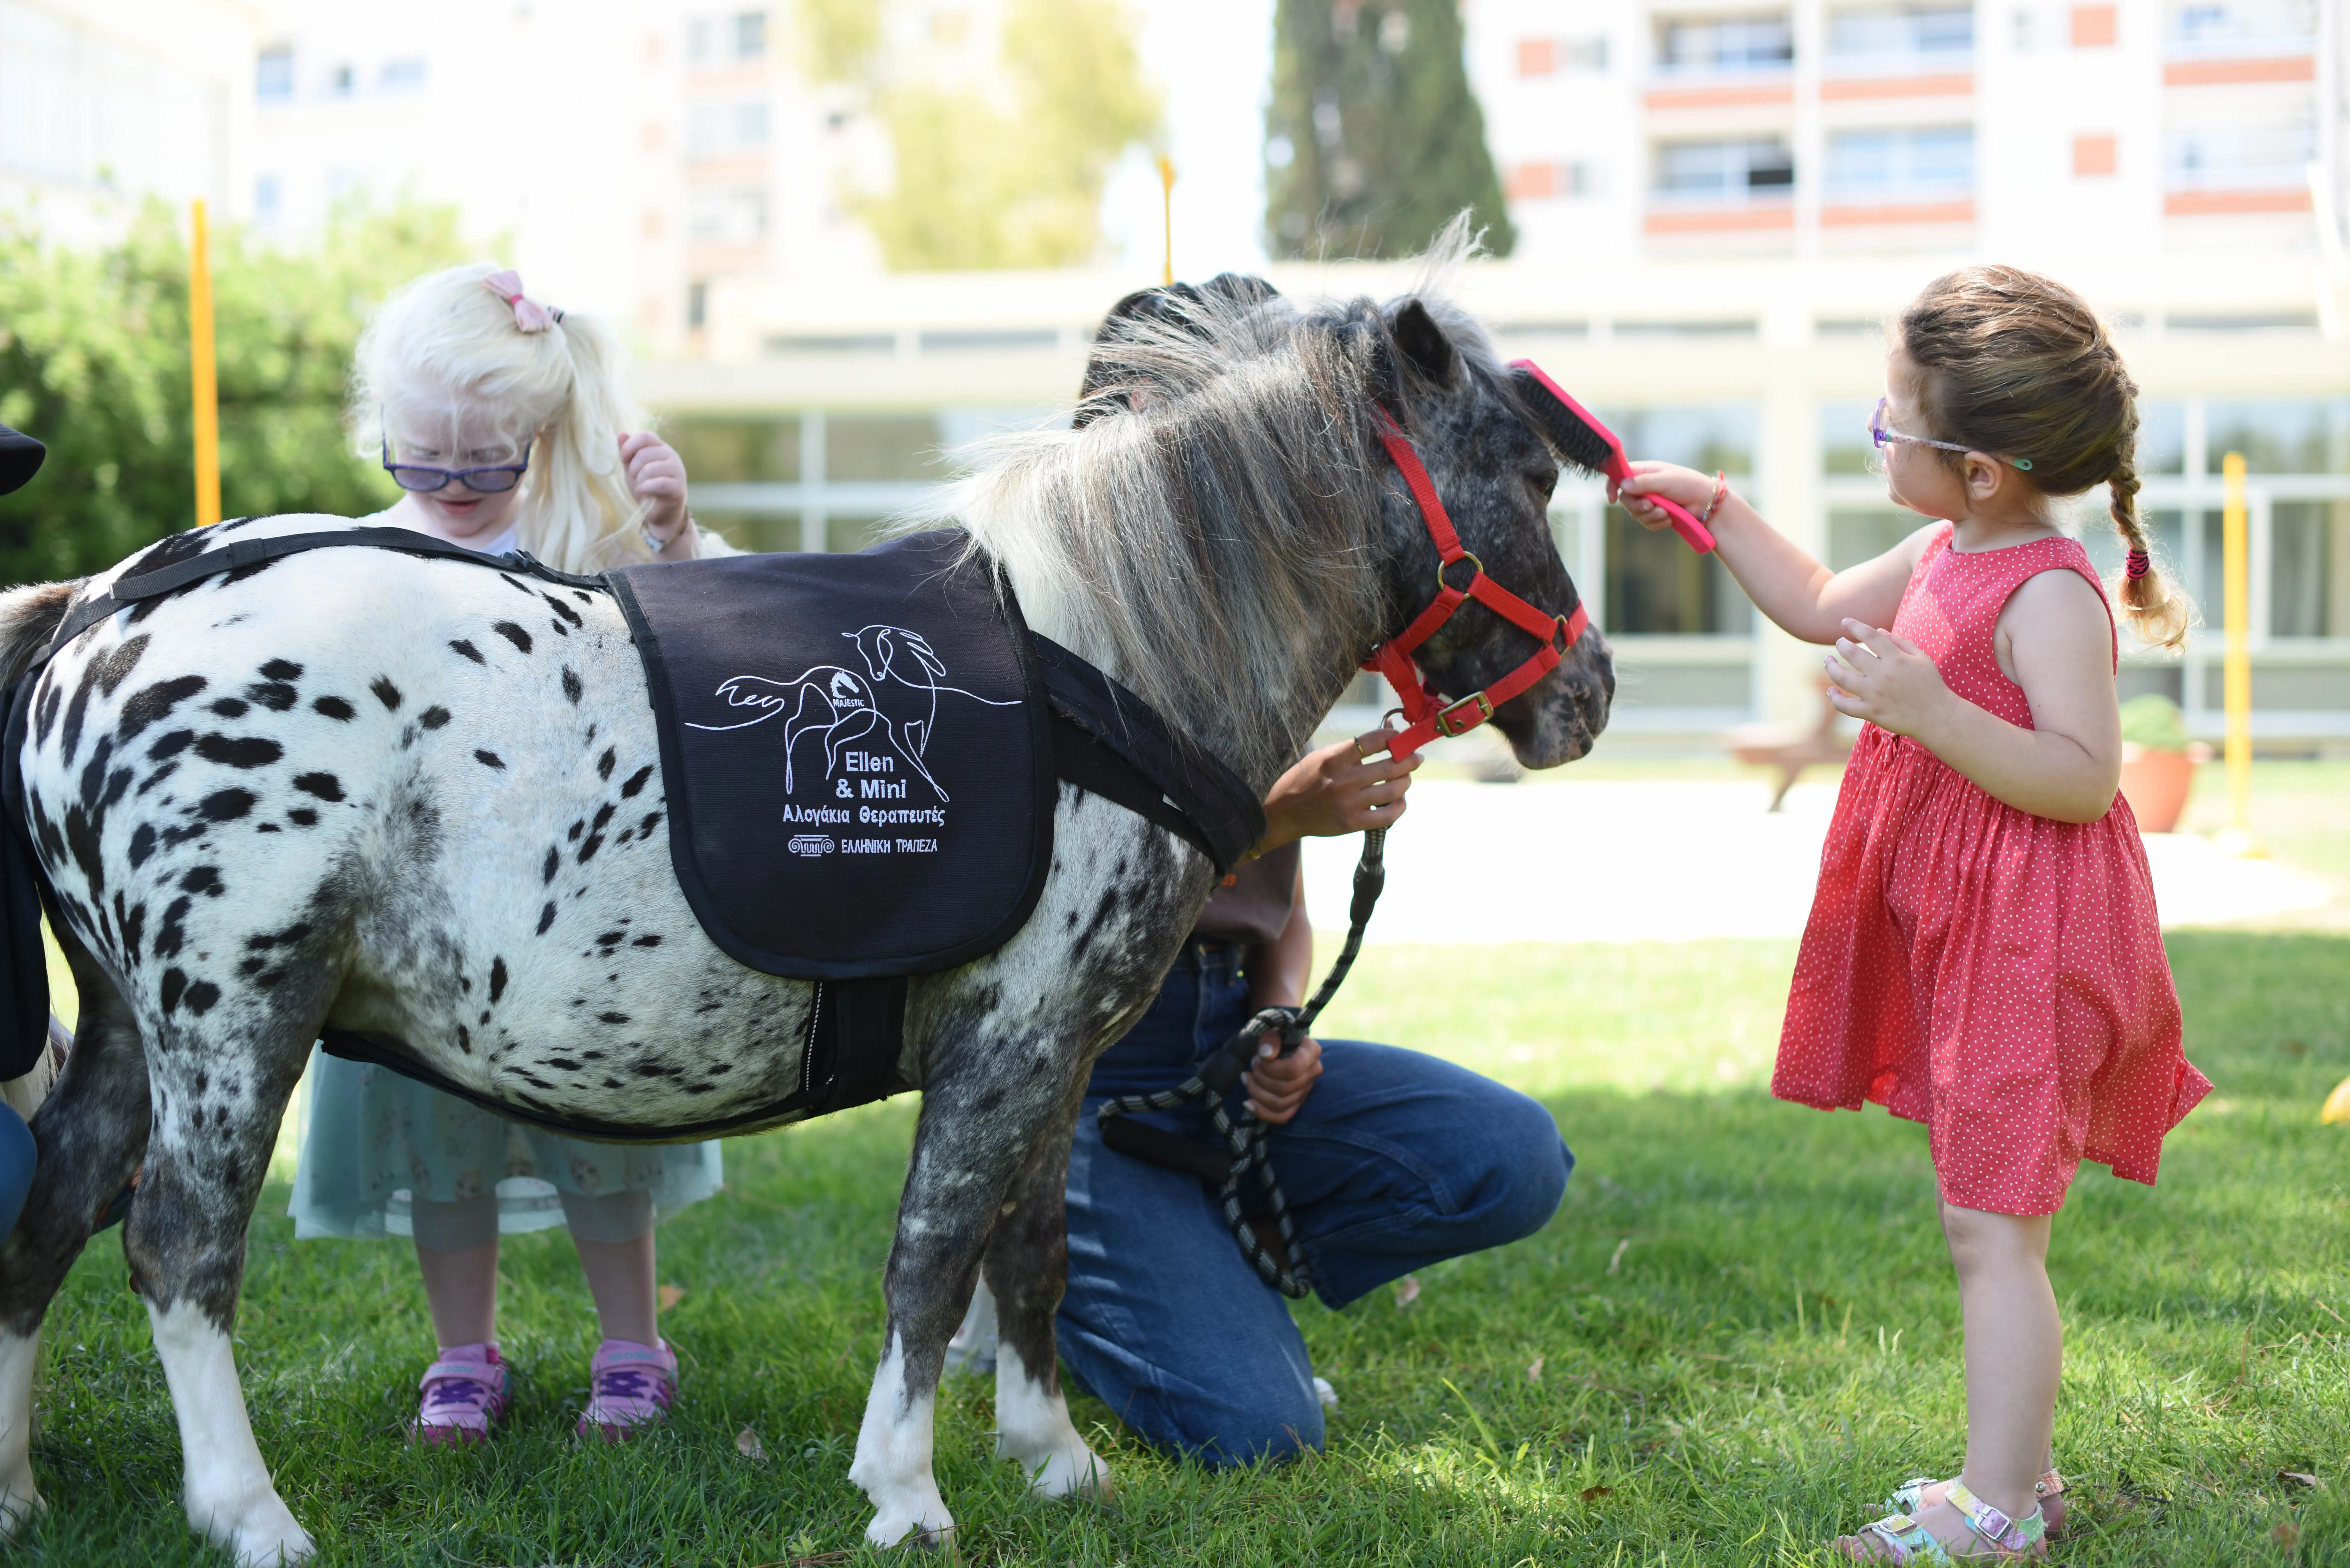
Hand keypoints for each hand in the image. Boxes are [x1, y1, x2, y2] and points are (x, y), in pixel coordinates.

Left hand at [620, 432, 688, 542]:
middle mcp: (672, 456)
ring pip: (650, 468)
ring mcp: (678, 471)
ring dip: (639, 479)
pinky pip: (659, 483)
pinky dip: (645, 488)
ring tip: (641, 486)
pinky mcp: (679, 487)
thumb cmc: (647, 487)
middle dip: (633, 467)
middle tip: (634, 478)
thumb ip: (628, 452)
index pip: (646, 436)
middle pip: (645, 453)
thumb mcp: (633, 468)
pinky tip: (641, 492)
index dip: (631, 446)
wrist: (661, 511)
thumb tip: (621, 433)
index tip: (624, 459)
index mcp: (661, 448)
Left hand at [1244, 1034, 1321, 1123]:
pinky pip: (1282, 1117)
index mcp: (1312, 1051)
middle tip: (1252, 1065)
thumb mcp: (1271, 1030)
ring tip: (1247, 1077)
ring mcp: (1306, 1090)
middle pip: (1284, 1088)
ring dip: (1257, 1092)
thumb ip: (1270, 1038)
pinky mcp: (1297, 1103)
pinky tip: (1247, 1103)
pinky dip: (1262, 1112)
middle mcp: (1313, 1072)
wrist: (1277, 1043)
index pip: (1293, 1068)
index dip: (1271, 1067)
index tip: (1259, 1056)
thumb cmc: (1274, 1036)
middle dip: (1260, 1078)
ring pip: (1280, 1104)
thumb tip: (1266, 1053)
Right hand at [1255, 727, 1419, 853]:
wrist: (1284, 813)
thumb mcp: (1323, 755)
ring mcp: (1349, 803)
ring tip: (1405, 777)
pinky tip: (1399, 799)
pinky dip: (1400, 805)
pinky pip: (1388, 815)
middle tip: (1417, 758)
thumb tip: (1388, 732)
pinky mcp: (1352, 823)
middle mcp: (1343, 780)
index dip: (1394, 737)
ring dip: (1406, 781)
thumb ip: (1353, 748)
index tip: (1401, 738)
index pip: (1374, 741)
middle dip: (1410, 759)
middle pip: (1391, 766)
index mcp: (1334, 758)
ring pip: (1393, 790)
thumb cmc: (1305, 779)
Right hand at [1615, 461, 1714, 532]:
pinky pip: (1646, 522)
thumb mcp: (1665, 480)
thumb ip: (1643, 482)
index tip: (1611, 499)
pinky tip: (1669, 519)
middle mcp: (1645, 486)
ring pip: (1635, 513)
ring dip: (1649, 515)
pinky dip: (1657, 522)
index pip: (1620, 476)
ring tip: (1665, 513)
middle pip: (1625, 499)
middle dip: (1636, 505)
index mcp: (1645, 472)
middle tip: (1650, 505)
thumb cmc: (1688, 485)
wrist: (1706, 503)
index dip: (1612, 486)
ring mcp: (1650, 501)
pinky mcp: (1657, 515)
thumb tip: (1622, 485)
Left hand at [1824, 619, 1950, 737]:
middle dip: (1841, 644)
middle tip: (1840, 643)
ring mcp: (1874, 694)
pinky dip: (1834, 698)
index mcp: (1896, 658)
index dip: (1854, 625)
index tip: (1845, 621)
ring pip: (1841, 678)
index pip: (1869, 635)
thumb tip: (1878, 630)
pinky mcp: (1871, 712)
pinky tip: (1832, 691)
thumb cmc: (1930, 684)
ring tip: (1829, 661)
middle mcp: (1882, 674)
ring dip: (1831, 667)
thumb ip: (1900, 642)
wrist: (1937, 716)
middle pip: (1851, 653)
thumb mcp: (1921, 658)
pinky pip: (1844, 706)